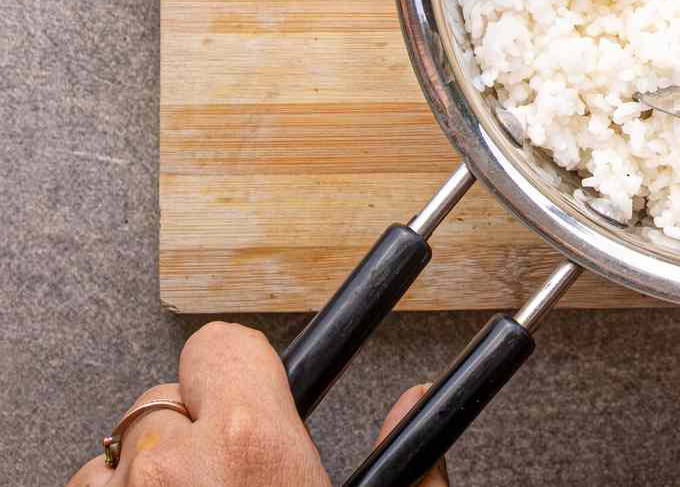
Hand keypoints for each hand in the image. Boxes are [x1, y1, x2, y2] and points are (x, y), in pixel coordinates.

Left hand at [68, 322, 448, 486]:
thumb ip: (408, 456)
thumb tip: (424, 404)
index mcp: (252, 444)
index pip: (223, 346)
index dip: (242, 370)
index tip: (258, 384)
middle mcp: (173, 465)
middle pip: (165, 398)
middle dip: (195, 427)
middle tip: (231, 472)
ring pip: (116, 451)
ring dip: (149, 473)